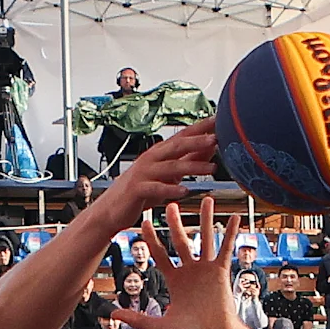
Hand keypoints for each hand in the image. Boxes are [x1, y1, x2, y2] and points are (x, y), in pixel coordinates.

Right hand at [103, 120, 218, 219]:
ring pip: (171, 167)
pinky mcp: (138, 190)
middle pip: (177, 146)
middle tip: (217, 138)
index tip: (218, 120)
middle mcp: (151, 159)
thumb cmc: (141, 190)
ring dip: (193, 167)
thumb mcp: (167, 174)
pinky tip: (185, 190)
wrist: (111, 208)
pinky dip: (171, 189)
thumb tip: (210, 149)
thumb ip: (187, 161)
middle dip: (198, 141)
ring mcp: (144, 173)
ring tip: (211, 169)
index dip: (200, 128)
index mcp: (159, 152)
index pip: (183, 135)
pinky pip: (157, 188)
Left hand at [108, 196, 245, 328]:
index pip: (160, 255)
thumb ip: (138, 319)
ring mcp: (206, 270)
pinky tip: (233, 216)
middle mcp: (190, 271)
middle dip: (175, 223)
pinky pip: (225, 249)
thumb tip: (113, 314)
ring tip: (205, 199)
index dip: (152, 240)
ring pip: (204, 239)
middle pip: (180, 241)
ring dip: (205, 219)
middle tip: (169, 204)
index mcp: (175, 280)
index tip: (144, 223)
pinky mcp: (221, 272)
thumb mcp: (160, 326)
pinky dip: (229, 233)